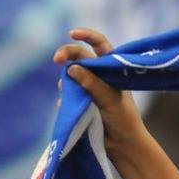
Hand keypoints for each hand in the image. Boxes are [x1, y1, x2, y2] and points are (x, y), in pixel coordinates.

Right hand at [52, 28, 150, 162]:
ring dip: (67, 81)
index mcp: (112, 69)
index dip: (87, 35)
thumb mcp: (110, 99)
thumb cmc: (123, 119)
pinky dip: (66, 99)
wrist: (122, 144)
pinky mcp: (80, 100)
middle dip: (67, 54)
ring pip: (70, 75)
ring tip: (74, 95)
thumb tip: (71, 67)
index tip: (73, 33)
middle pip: (80, 56)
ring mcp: (89, 87)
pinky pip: (67, 94)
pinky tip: (70, 108)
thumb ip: (92, 83)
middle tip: (56, 59)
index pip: (100, 45)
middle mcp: (100, 75)